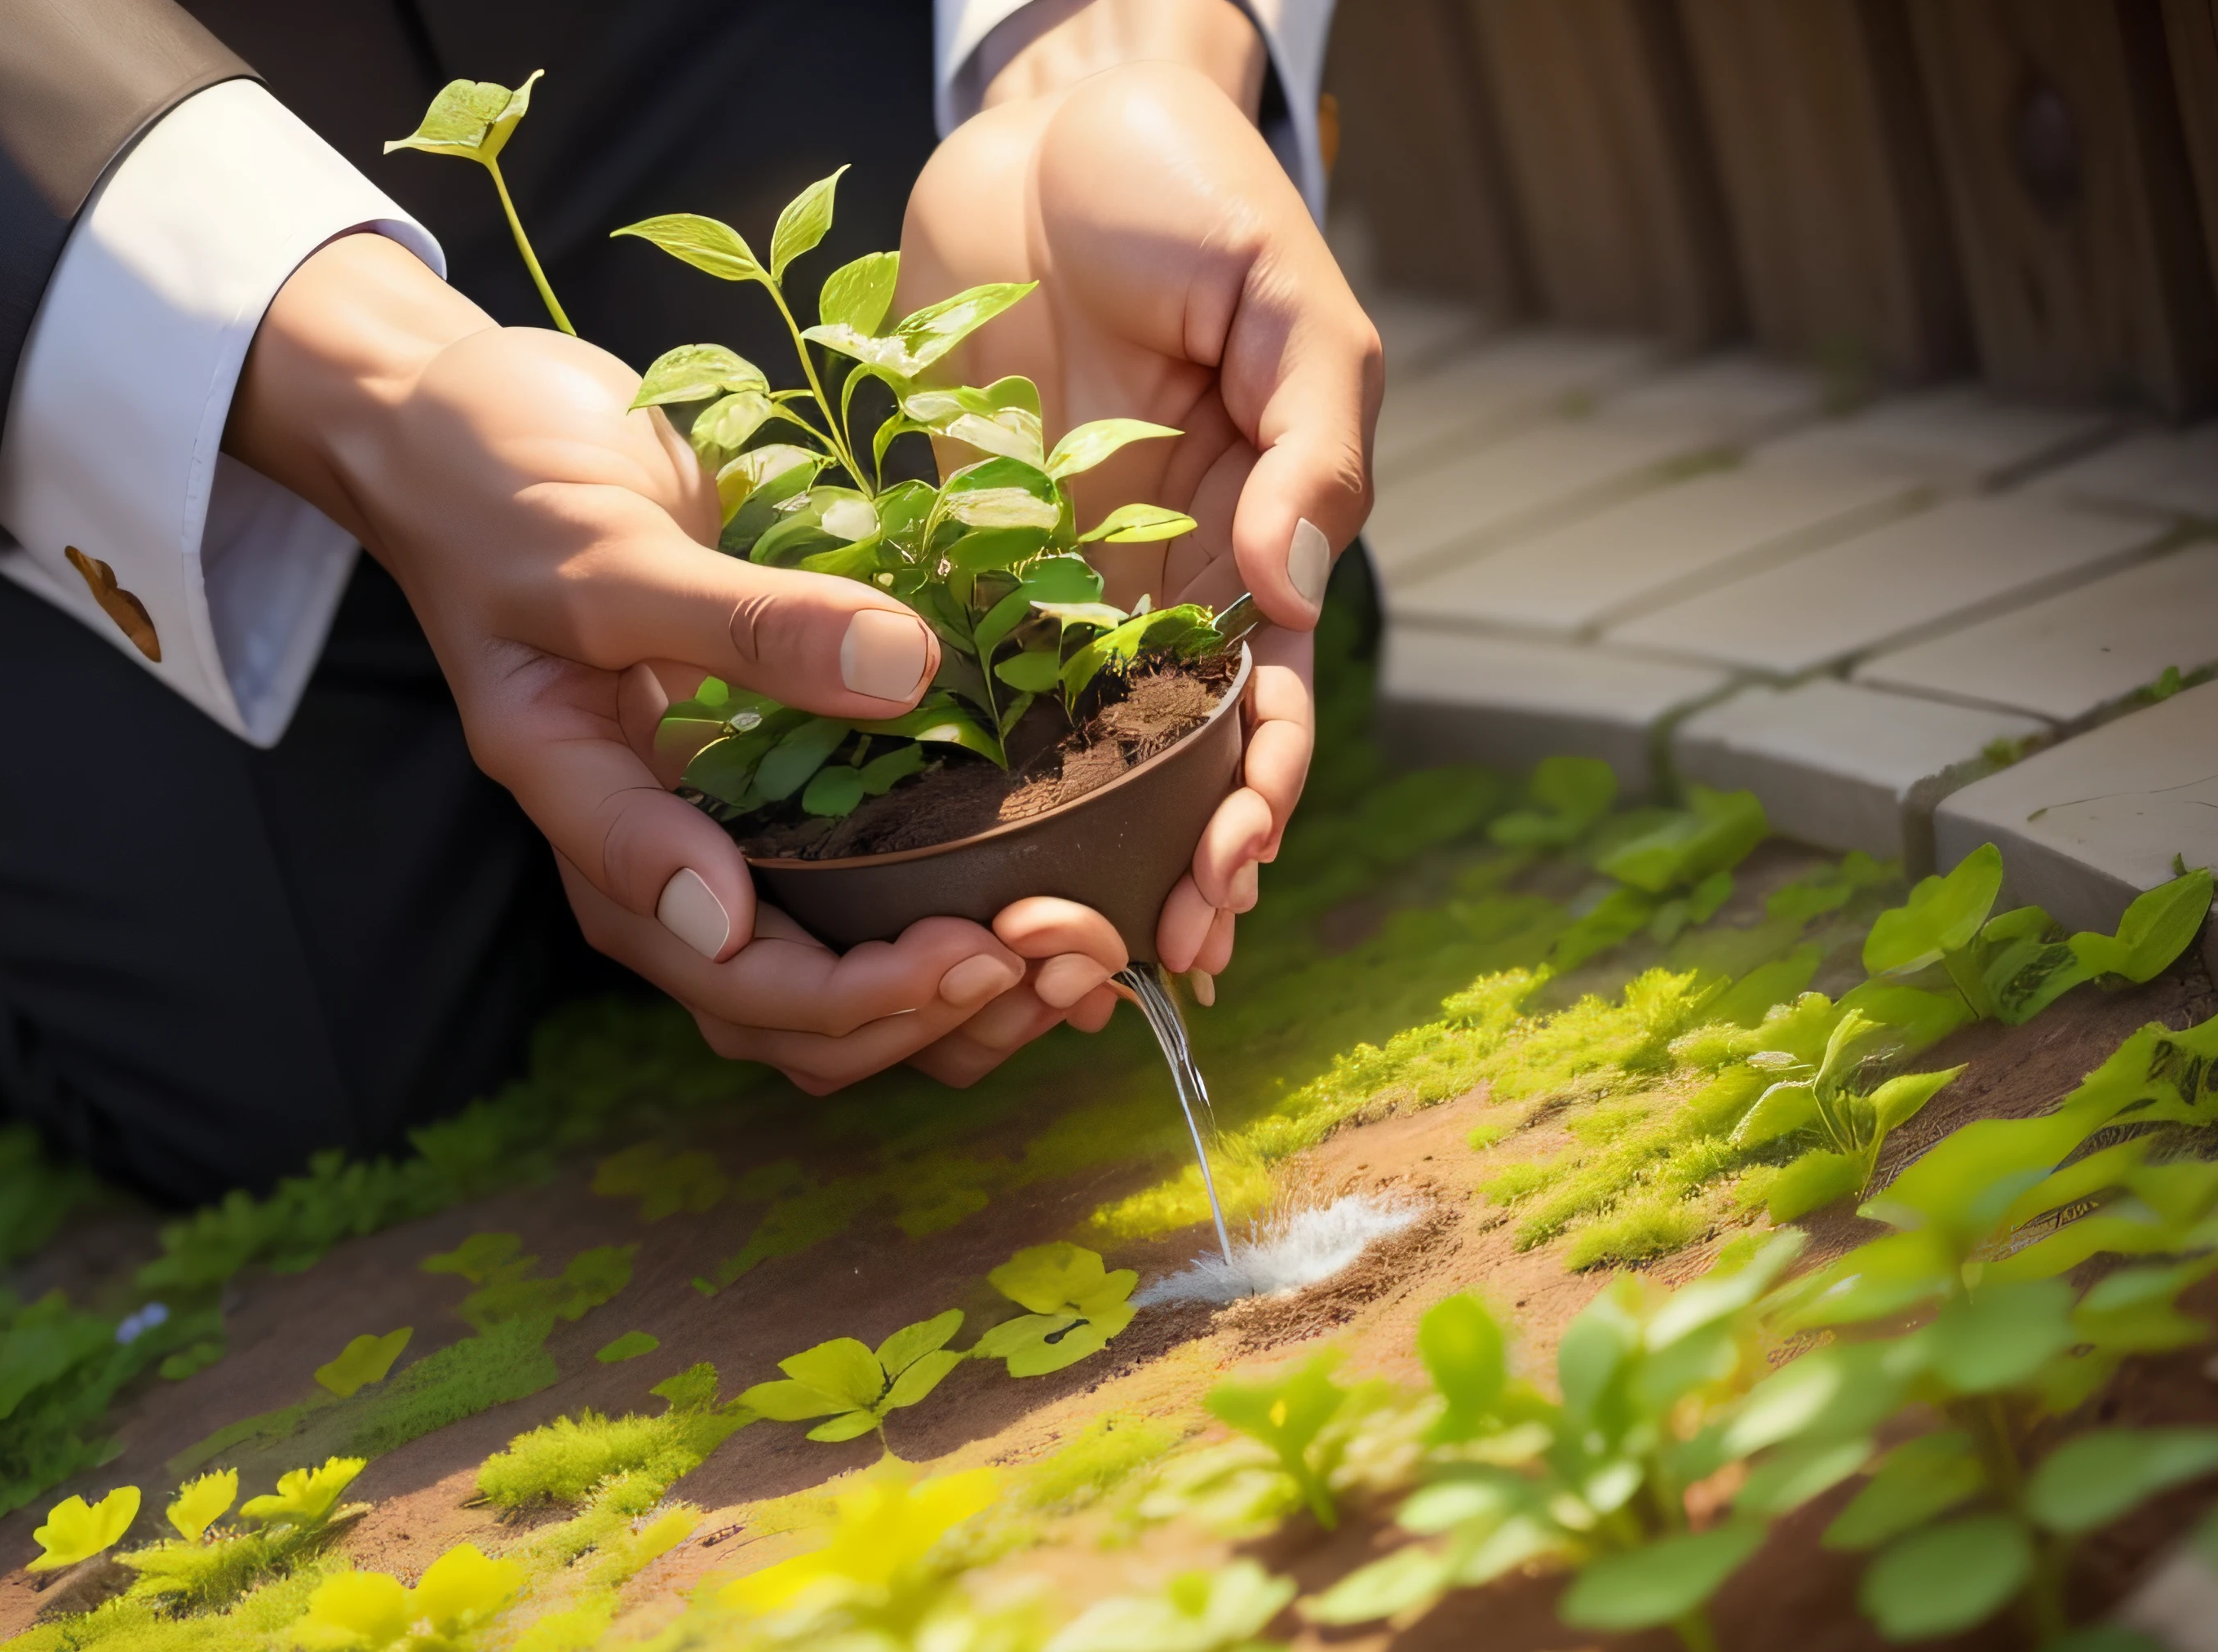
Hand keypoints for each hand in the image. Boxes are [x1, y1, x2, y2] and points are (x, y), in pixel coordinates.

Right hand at [226, 234, 1042, 1090]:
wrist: (456, 420)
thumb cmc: (499, 480)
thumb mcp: (604, 544)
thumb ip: (740, 618)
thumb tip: (905, 670)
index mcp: (576, 799)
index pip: (694, 949)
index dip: (825, 984)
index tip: (956, 947)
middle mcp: (639, 839)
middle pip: (762, 1006)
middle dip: (902, 1011)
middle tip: (1038, 958)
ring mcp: (704, 819)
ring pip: (813, 985)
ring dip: (931, 1004)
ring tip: (1060, 962)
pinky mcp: (764, 788)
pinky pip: (849, 902)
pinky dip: (938, 926)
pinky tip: (1037, 900)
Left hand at [900, 55, 1377, 1017]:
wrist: (1051, 116)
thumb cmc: (1193, 191)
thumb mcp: (1285, 300)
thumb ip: (1306, 439)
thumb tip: (1297, 580)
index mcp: (1257, 544)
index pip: (1266, 710)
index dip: (1254, 809)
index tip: (1223, 890)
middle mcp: (1156, 587)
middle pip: (1164, 766)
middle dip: (1156, 874)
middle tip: (1123, 969)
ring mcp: (1050, 577)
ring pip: (1055, 750)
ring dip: (1049, 852)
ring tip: (1022, 946)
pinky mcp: (950, 544)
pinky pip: (945, 669)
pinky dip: (940, 761)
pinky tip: (911, 843)